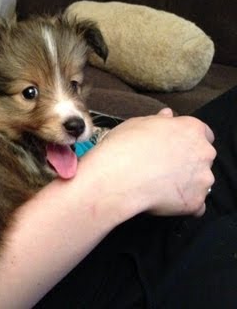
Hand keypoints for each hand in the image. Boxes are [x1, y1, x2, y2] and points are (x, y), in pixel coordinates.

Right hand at [83, 108, 215, 217]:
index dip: (188, 141)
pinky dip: (183, 204)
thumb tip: (168, 115)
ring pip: (200, 182)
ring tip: (160, 186)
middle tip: (163, 167)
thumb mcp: (138, 124)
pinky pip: (196, 205)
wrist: (117, 177)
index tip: (174, 148)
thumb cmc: (124, 146)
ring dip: (187, 183)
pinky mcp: (195, 201)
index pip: (203, 134)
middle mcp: (203, 152)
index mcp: (191, 129)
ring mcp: (202, 179)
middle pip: (203, 158)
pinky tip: (164, 200)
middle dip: (189, 162)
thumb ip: (159, 121)